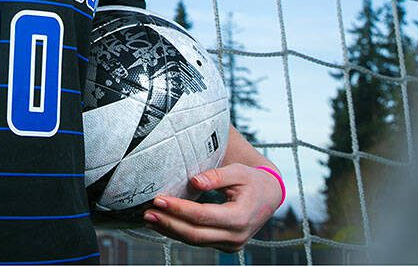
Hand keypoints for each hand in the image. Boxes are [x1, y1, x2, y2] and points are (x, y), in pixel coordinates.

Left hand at [141, 164, 283, 252]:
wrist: (270, 195)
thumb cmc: (252, 180)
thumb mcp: (238, 171)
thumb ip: (216, 176)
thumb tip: (193, 181)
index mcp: (240, 217)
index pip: (203, 216)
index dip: (179, 209)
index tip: (159, 199)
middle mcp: (236, 235)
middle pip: (196, 234)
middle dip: (169, 223)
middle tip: (147, 212)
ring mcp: (231, 243)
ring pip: (195, 241)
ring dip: (170, 230)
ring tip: (149, 218)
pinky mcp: (225, 244)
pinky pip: (199, 241)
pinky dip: (180, 233)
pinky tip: (164, 223)